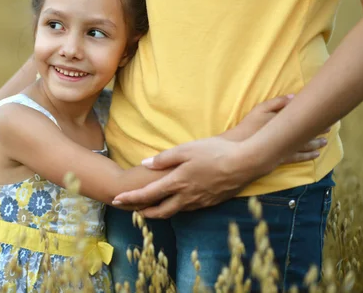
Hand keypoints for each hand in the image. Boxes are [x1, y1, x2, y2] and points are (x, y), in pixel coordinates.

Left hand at [112, 120, 327, 218]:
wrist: (246, 163)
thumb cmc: (214, 152)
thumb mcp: (186, 149)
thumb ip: (164, 158)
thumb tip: (144, 163)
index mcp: (177, 182)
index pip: (147, 194)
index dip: (130, 198)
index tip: (116, 200)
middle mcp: (186, 196)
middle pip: (160, 211)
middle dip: (144, 213)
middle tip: (133, 212)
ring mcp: (200, 201)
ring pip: (175, 212)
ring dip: (161, 212)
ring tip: (152, 209)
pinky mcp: (212, 202)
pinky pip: (190, 209)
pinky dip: (178, 208)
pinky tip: (178, 203)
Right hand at [223, 95, 328, 163]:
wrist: (239, 145)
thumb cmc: (248, 125)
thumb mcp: (259, 109)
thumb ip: (276, 102)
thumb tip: (294, 97)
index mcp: (282, 121)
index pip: (302, 118)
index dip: (314, 117)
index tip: (324, 115)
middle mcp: (285, 135)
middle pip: (306, 132)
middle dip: (318, 130)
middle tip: (329, 127)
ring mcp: (283, 147)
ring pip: (304, 145)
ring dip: (316, 143)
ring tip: (325, 142)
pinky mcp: (280, 157)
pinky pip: (298, 157)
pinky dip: (307, 156)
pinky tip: (315, 155)